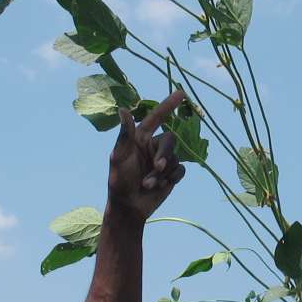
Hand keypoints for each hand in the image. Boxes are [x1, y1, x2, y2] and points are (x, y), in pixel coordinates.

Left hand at [107, 91, 186, 220]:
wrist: (129, 207)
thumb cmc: (119, 181)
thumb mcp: (119, 157)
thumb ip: (125, 135)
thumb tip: (123, 109)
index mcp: (140, 138)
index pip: (156, 117)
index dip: (168, 105)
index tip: (182, 93)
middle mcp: (153, 146)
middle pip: (170, 140)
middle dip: (165, 155)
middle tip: (157, 168)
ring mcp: (164, 160)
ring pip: (175, 158)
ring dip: (164, 173)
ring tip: (148, 184)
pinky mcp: (172, 175)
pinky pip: (181, 170)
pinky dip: (172, 178)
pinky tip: (161, 186)